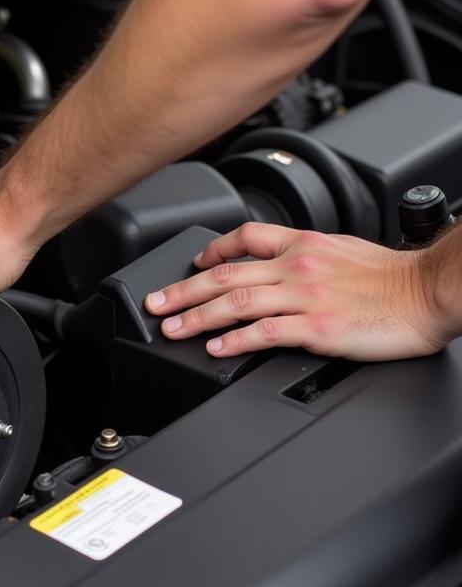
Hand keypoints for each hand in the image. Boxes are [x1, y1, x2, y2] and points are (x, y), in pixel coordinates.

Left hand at [143, 222, 450, 360]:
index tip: (192, 263)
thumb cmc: (394, 277)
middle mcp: (296, 266)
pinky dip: (234, 341)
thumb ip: (305, 257)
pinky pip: (264, 333)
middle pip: (224, 275)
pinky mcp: (316, 327)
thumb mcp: (342, 250)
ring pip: (235, 303)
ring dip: (196, 317)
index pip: (244, 237)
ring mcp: (304, 297)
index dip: (211, 249)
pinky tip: (216, 349)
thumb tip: (277, 266)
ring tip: (172, 328)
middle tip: (155, 304)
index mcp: (302, 244)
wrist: (432, 291)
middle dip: (183, 290)